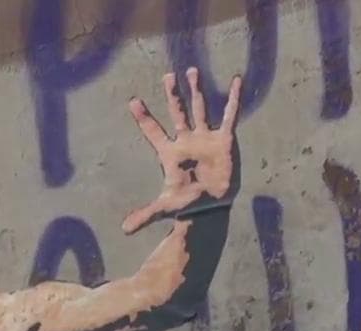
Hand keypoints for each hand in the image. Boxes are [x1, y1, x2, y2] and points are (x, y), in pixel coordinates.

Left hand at [123, 68, 241, 233]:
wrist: (214, 208)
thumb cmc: (189, 205)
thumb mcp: (166, 207)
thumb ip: (146, 215)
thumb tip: (125, 230)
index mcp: (170, 153)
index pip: (153, 132)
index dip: (144, 118)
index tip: (133, 101)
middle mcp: (187, 141)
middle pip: (178, 112)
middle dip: (172, 94)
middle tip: (167, 76)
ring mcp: (206, 138)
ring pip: (200, 108)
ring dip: (196, 90)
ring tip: (191, 70)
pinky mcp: (225, 140)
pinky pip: (230, 115)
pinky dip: (233, 98)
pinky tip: (236, 80)